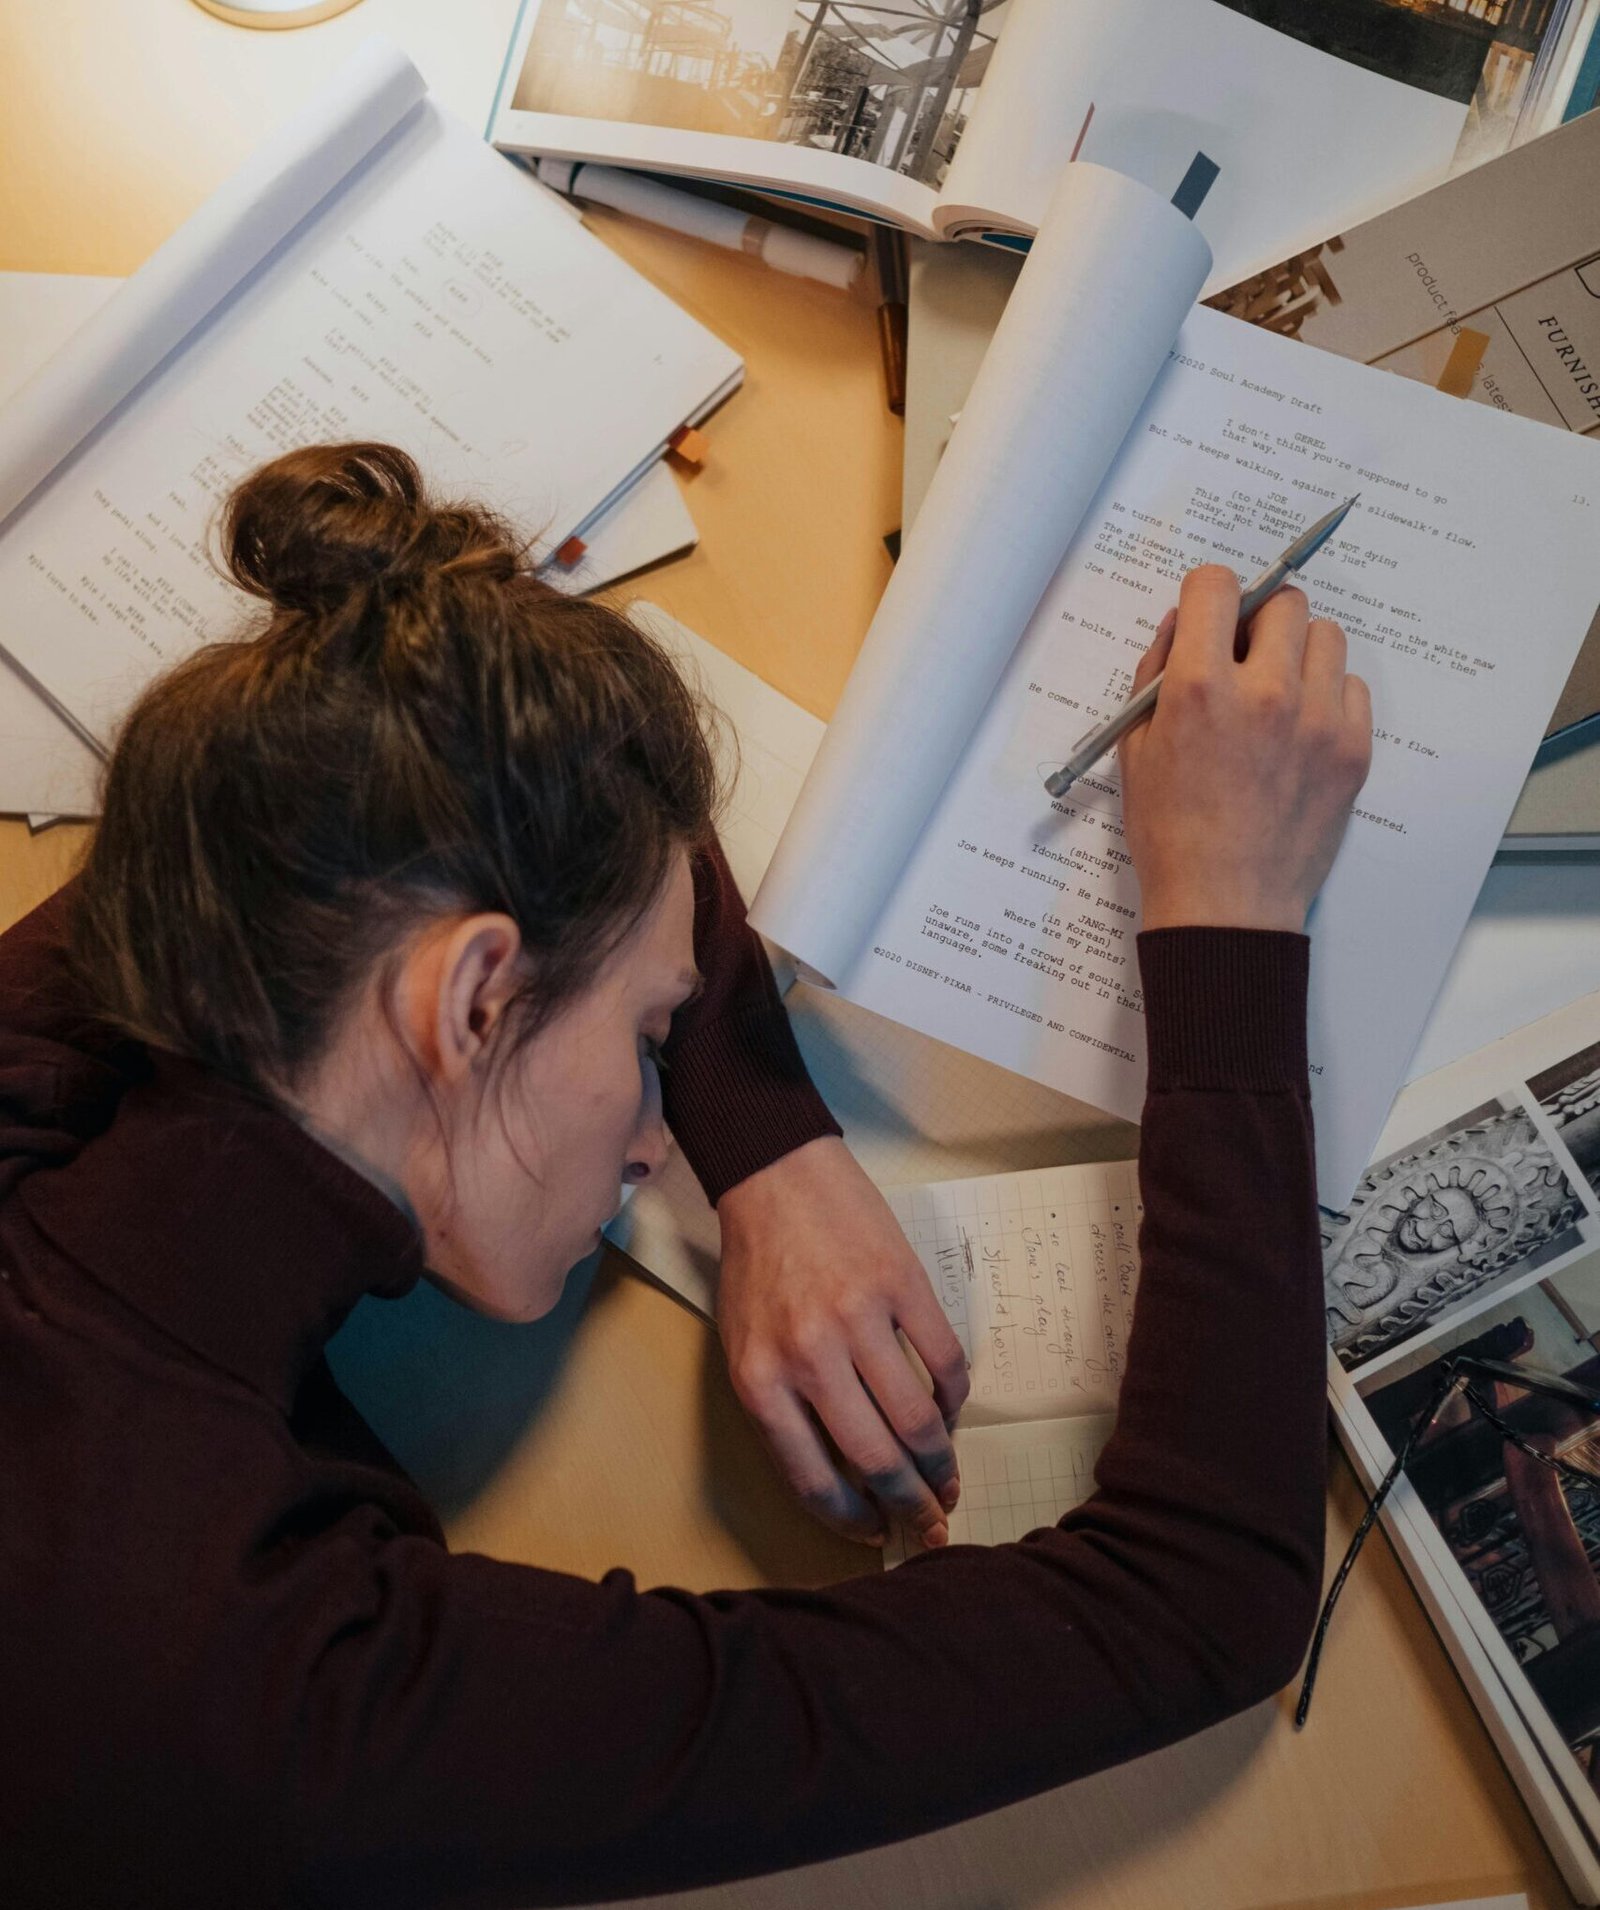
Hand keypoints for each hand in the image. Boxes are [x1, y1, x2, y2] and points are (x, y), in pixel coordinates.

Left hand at [715, 1136, 969, 1547]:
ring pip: (918, 1420)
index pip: (813, 1480)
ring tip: (950, 1479)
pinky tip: (952, 1409)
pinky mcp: (902, 1285)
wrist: (775, 1177)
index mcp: (761, 1381)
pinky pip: (945, 1360)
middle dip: (911, 1505)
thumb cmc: (757, 1266)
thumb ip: (782, 1409)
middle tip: (932, 1522)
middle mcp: (809, 1357)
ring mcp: (860, 1319)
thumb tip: (839, 1474)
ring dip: (942, 1462)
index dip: (852, 1519)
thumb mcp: (744, 1346)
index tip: (876, 1533)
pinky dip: (957, 1396)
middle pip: (876, 1460)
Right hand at [1119, 565, 1372, 931]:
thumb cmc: (1171, 834)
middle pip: (1283, 601)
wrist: (1225, 904)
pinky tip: (1301, 731)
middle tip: (1245, 659)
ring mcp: (1317, 720)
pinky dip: (1328, 696)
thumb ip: (1156, 674)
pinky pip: (1353, 687)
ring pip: (1325, 636)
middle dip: (1258, 622)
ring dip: (1298, 652)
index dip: (1208, 595)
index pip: (1216, 585)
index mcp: (1201, 688)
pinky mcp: (1353, 749)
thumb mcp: (1136, 748)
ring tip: (1277, 695)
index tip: (1209, 616)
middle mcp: (1264, 692)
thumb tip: (1184, 623)